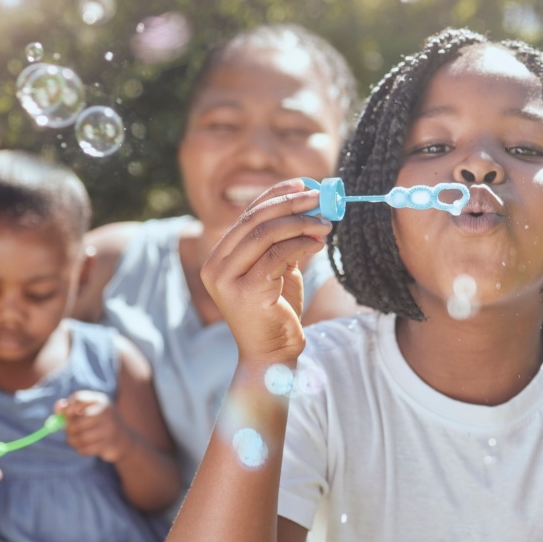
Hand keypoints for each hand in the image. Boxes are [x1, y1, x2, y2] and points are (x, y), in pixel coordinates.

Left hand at [56, 391, 130, 463]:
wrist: (125, 439)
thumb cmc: (101, 423)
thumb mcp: (89, 411)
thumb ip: (71, 409)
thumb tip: (57, 407)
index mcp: (100, 400)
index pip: (78, 398)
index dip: (67, 408)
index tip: (66, 415)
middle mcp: (107, 412)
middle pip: (77, 421)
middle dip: (69, 429)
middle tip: (70, 432)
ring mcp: (110, 428)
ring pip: (81, 437)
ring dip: (73, 441)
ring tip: (74, 440)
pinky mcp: (109, 443)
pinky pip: (86, 448)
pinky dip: (81, 449)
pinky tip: (84, 447)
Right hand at [200, 179, 329, 364]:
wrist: (272, 356)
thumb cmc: (275, 313)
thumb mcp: (278, 271)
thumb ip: (283, 243)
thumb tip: (309, 209)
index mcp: (219, 258)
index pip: (247, 216)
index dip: (276, 195)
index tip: (304, 185)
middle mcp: (216, 266)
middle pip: (255, 220)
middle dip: (291, 204)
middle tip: (320, 198)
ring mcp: (227, 279)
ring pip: (265, 234)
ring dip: (300, 223)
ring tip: (326, 223)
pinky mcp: (246, 292)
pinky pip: (277, 256)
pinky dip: (302, 243)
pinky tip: (319, 243)